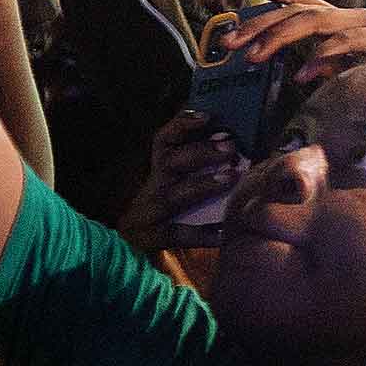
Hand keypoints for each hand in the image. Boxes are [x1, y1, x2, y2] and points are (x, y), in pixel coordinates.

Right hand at [120, 109, 246, 257]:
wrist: (130, 248)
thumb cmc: (168, 211)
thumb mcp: (178, 184)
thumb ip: (199, 166)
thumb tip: (235, 145)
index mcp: (159, 170)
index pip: (164, 141)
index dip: (182, 125)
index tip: (208, 117)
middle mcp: (152, 187)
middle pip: (170, 162)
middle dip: (200, 152)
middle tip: (230, 147)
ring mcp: (148, 212)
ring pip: (172, 195)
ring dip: (202, 184)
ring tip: (231, 177)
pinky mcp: (152, 237)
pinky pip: (176, 233)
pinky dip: (200, 233)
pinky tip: (222, 233)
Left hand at [215, 0, 365, 84]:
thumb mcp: (362, 67)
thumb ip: (335, 64)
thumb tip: (301, 73)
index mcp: (346, 19)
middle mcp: (356, 14)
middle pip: (297, 10)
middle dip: (257, 25)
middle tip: (227, 43)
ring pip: (315, 22)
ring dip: (279, 39)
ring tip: (253, 58)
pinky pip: (348, 44)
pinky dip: (323, 57)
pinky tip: (304, 75)